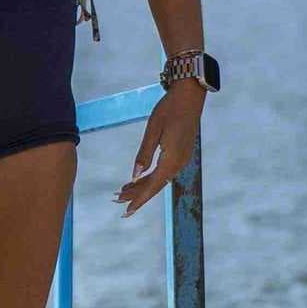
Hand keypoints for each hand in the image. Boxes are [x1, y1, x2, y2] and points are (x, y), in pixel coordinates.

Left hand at [116, 81, 203, 214]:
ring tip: (123, 191)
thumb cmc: (169, 109)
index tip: (127, 212)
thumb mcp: (153, 130)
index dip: (139, 199)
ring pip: (159, 178)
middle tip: (116, 200)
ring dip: (142, 186)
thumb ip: (144, 154)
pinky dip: (151, 176)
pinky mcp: (181, 153)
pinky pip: (164, 171)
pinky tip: (140, 178)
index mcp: (172, 160)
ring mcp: (182, 159)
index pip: (152, 186)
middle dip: (136, 194)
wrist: (190, 95)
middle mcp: (179, 163)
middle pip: (155, 185)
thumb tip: (135, 176)